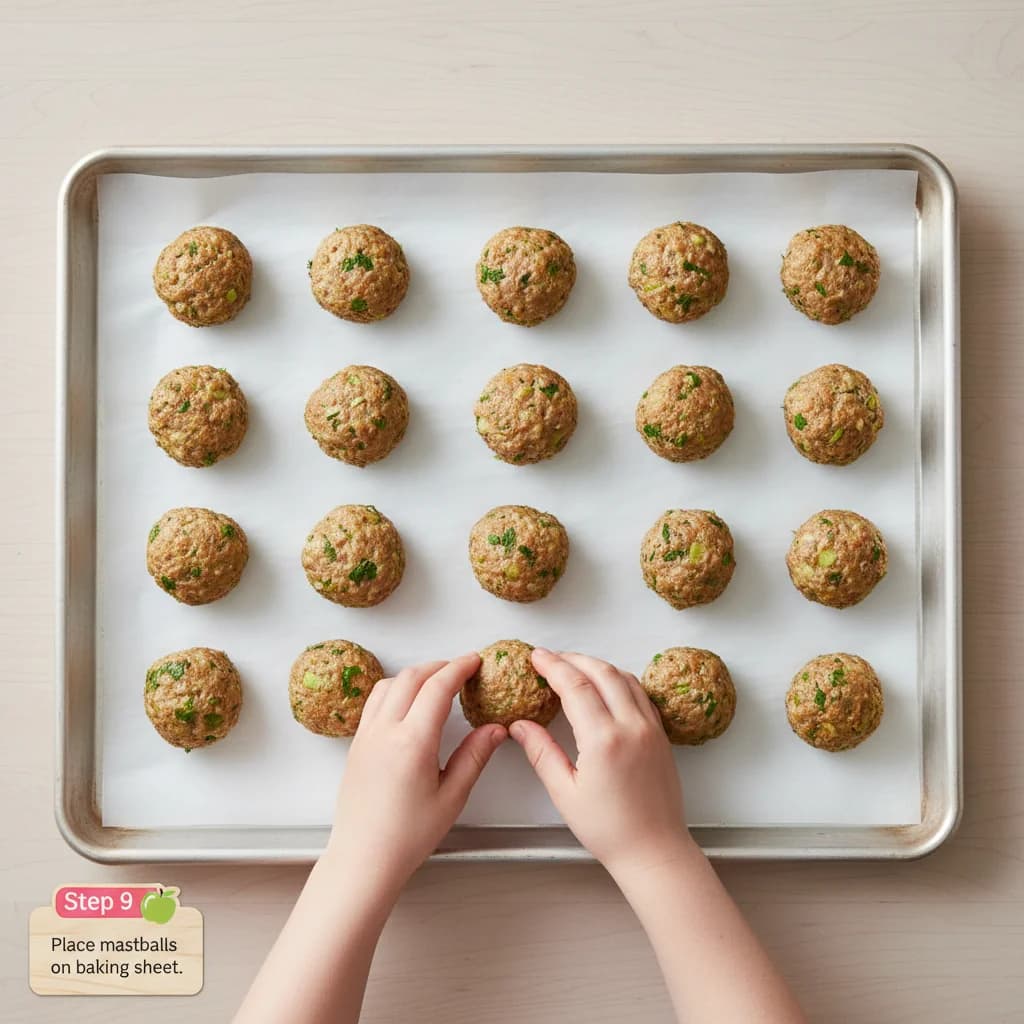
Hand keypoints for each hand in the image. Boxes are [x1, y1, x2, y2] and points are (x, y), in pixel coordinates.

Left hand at [326, 654, 504, 886]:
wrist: (363, 858)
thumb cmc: (406, 837)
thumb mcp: (452, 797)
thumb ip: (475, 756)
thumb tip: (495, 730)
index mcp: (413, 742)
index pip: (438, 687)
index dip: (459, 668)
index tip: (474, 662)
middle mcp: (385, 731)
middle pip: (412, 677)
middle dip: (439, 665)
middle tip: (460, 668)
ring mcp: (366, 735)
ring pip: (388, 684)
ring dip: (414, 674)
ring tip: (435, 681)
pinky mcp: (356, 744)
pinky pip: (374, 701)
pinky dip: (394, 688)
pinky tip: (406, 701)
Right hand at [510, 649, 692, 876]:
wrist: (655, 851)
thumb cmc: (610, 830)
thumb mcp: (565, 793)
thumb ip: (541, 752)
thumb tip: (519, 726)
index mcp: (604, 740)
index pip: (575, 685)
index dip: (553, 666)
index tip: (536, 657)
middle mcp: (631, 726)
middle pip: (601, 672)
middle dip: (573, 658)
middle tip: (550, 658)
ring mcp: (650, 728)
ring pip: (624, 678)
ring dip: (597, 665)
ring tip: (574, 667)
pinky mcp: (661, 735)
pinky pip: (640, 693)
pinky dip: (619, 680)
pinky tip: (605, 685)